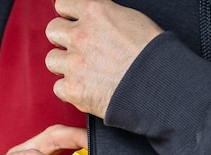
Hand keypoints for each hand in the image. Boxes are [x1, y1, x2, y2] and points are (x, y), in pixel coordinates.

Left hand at [45, 0, 162, 117]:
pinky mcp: (74, 88)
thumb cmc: (153, 54)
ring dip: (64, 65)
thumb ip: (105, 17)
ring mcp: (74, 62)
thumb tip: (94, 18)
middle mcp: (81, 35)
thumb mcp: (131, 19)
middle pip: (53, 31)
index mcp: (96, 12)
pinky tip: (87, 88)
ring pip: (52, 60)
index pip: (64, 4)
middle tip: (78, 50)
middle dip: (63, 40)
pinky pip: (59, 87)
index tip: (72, 23)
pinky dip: (71, 90)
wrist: (159, 85)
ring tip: (83, 72)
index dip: (68, 16)